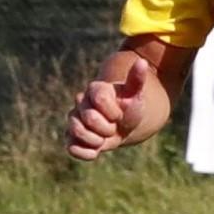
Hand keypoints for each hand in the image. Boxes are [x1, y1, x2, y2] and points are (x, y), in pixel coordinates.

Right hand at [66, 45, 175, 162]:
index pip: (100, 99)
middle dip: (107, 128)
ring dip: (97, 140)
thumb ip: (137, 79)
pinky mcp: (71, 137)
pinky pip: (71, 148)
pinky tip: (97, 150)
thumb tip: (142, 61)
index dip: (113, 112)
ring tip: (105, 138)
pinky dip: (86, 152)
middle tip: (114, 126)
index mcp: (95, 89)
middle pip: (89, 118)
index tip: (120, 114)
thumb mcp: (136, 94)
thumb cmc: (129, 106)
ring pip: (76, 131)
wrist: (123, 124)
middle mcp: (80, 103)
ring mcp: (74, 120)